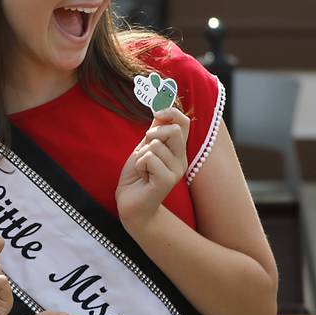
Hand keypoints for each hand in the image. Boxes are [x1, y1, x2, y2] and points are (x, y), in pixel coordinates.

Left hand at [116, 108, 189, 229]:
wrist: (132, 204)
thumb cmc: (138, 176)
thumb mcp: (144, 148)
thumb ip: (154, 132)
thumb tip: (160, 109)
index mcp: (177, 150)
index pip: (183, 122)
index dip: (170, 111)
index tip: (156, 113)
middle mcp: (181, 159)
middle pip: (174, 130)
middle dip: (152, 134)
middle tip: (144, 150)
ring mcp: (176, 170)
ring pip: (156, 145)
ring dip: (141, 155)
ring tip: (142, 169)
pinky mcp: (168, 180)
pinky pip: (149, 158)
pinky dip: (139, 164)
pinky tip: (142, 176)